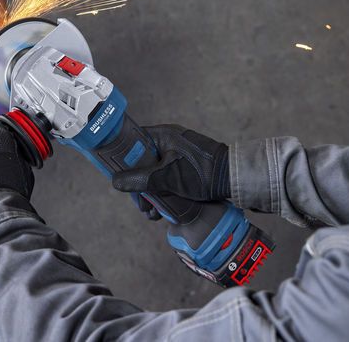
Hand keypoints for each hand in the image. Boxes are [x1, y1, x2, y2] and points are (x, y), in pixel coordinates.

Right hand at [112, 125, 229, 201]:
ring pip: (154, 175)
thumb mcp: (167, 176)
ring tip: (152, 214)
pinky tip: (162, 212)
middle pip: (142, 163)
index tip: (117, 175)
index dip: (122, 157)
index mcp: (163, 135)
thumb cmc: (200, 172)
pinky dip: (163, 195)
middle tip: (140, 205)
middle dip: (139, 187)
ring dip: (151, 195)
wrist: (232, 180)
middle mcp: (169, 143)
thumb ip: (140, 179)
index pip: (133, 140)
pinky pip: (167, 181)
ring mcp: (178, 157)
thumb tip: (115, 182)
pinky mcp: (186, 171)